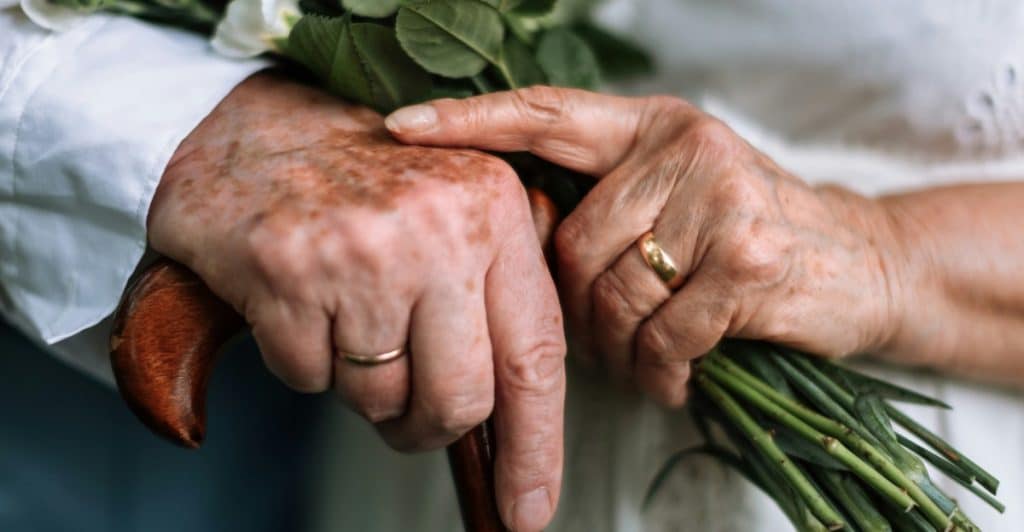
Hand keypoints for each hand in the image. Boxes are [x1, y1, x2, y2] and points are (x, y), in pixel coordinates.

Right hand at [148, 73, 564, 530]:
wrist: (254, 129)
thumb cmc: (365, 182)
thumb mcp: (457, 210)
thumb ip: (497, 295)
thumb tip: (515, 421)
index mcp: (493, 210)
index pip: (534, 355)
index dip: (536, 443)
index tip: (529, 506)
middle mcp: (435, 227)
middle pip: (459, 398)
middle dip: (431, 427)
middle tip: (408, 415)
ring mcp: (358, 250)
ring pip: (378, 398)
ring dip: (362, 385)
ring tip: (347, 317)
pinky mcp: (284, 271)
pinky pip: (308, 379)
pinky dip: (305, 362)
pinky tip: (302, 303)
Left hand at [385, 87, 903, 405]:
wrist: (862, 261)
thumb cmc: (749, 236)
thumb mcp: (681, 194)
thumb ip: (611, 202)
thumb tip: (519, 243)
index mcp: (654, 126)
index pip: (549, 113)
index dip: (472, 120)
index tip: (402, 127)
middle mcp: (686, 147)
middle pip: (574, 241)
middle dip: (577, 309)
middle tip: (603, 339)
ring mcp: (722, 199)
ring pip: (614, 293)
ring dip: (618, 348)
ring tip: (643, 359)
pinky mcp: (749, 260)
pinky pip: (662, 335)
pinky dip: (659, 372)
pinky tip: (676, 377)